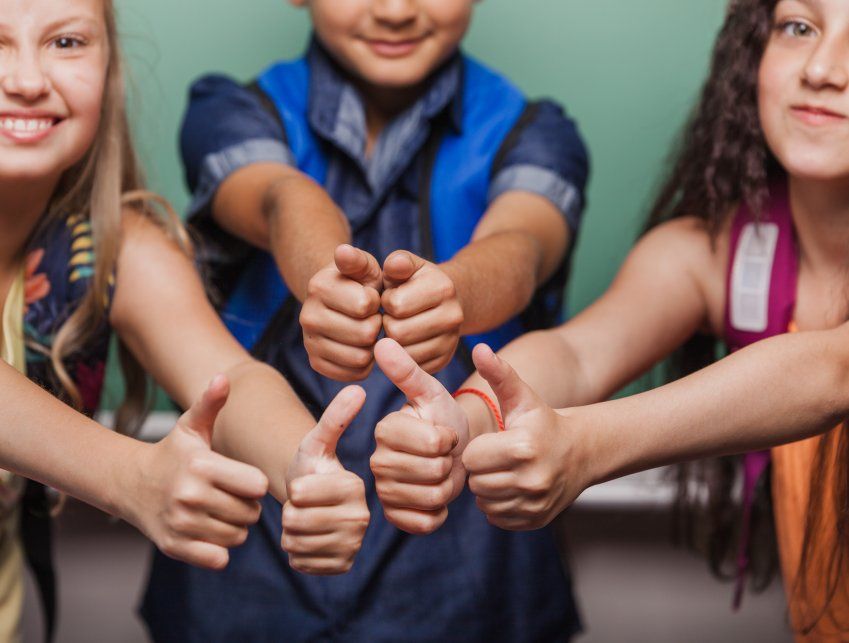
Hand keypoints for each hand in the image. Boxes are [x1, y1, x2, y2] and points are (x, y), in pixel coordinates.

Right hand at [130, 376, 268, 569]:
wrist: (131, 485)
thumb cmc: (174, 453)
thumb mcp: (191, 427)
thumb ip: (210, 403)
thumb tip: (223, 378)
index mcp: (201, 466)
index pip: (256, 486)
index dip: (254, 484)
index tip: (242, 479)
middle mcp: (190, 496)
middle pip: (250, 513)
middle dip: (247, 507)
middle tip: (231, 497)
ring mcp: (181, 524)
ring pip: (238, 537)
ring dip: (235, 527)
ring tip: (220, 512)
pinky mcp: (174, 547)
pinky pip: (218, 558)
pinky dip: (220, 550)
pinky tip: (210, 532)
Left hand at [283, 386, 369, 574]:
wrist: (311, 500)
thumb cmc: (312, 466)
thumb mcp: (317, 440)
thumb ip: (335, 417)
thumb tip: (358, 388)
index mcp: (356, 486)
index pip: (301, 494)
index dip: (292, 490)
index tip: (304, 484)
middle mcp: (362, 518)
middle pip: (297, 521)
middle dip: (289, 513)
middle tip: (301, 505)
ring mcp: (354, 545)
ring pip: (297, 544)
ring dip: (290, 533)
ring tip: (303, 519)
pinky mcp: (342, 566)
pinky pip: (301, 564)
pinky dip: (296, 553)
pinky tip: (306, 539)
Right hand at [300, 244, 382, 380]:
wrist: (339, 302)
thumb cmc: (359, 283)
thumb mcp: (363, 266)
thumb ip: (357, 259)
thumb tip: (343, 250)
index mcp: (318, 287)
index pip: (365, 305)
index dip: (376, 302)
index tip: (371, 297)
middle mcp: (307, 316)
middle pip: (365, 334)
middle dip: (376, 325)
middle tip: (372, 317)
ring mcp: (309, 342)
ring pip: (361, 358)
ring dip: (373, 346)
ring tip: (367, 331)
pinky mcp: (316, 363)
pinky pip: (355, 374)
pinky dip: (366, 364)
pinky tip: (362, 347)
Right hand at [370, 338, 468, 533]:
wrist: (453, 451)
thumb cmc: (443, 418)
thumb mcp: (431, 392)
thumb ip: (407, 371)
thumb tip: (382, 342)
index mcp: (385, 429)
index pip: (434, 442)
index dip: (450, 438)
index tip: (445, 431)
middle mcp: (377, 461)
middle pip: (433, 472)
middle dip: (450, 463)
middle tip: (445, 455)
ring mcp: (384, 491)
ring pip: (432, 497)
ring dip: (448, 487)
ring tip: (442, 473)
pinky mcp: (395, 516)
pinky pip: (425, 522)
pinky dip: (440, 512)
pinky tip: (438, 496)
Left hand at [382, 251, 463, 373]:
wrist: (444, 301)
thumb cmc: (415, 282)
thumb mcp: (407, 265)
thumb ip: (397, 262)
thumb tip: (394, 265)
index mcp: (443, 288)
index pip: (396, 305)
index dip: (385, 301)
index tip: (390, 297)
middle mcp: (453, 316)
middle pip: (398, 332)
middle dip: (387, 323)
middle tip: (390, 316)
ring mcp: (451, 341)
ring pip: (404, 353)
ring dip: (392, 342)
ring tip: (396, 327)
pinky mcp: (444, 360)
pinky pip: (411, 367)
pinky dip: (401, 358)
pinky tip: (403, 342)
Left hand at [462, 345, 589, 529]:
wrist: (581, 452)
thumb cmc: (543, 422)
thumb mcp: (522, 397)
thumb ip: (499, 373)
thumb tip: (478, 348)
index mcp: (523, 447)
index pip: (471, 458)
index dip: (477, 449)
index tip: (493, 442)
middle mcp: (532, 479)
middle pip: (476, 483)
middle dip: (481, 470)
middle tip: (497, 458)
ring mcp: (536, 503)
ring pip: (485, 502)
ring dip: (489, 489)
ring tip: (505, 472)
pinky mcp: (536, 520)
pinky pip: (497, 518)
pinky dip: (500, 506)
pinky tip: (513, 488)